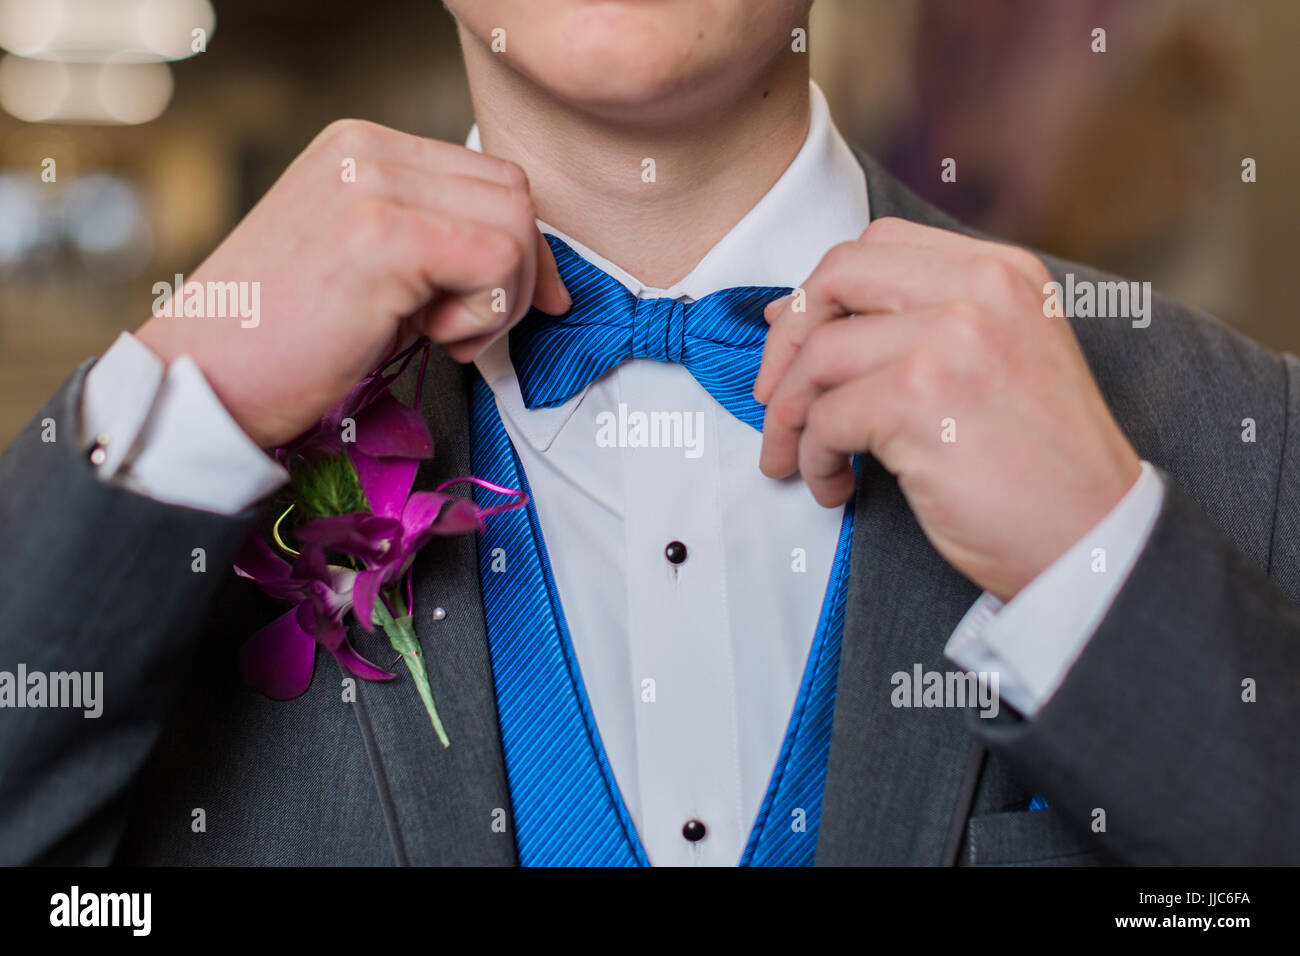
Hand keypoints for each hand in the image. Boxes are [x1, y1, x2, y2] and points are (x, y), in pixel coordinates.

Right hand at [135, 119, 568, 448]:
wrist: (203, 382)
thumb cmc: (284, 342)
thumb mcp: (365, 263)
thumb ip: (431, 238)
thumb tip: (527, 259)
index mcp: (362, 147)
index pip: (490, 176)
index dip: (518, 248)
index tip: (506, 305)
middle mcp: (367, 148)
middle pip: (513, 194)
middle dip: (517, 275)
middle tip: (464, 330)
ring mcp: (372, 184)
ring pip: (516, 224)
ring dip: (501, 297)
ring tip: (442, 334)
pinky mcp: (382, 234)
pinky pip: (497, 260)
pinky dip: (486, 312)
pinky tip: (434, 337)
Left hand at [754, 217, 1140, 599]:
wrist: (1095, 540)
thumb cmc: (1039, 467)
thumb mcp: (1002, 359)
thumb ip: (924, 322)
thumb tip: (801, 315)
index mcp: (1003, 272)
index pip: (877, 245)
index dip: (819, 293)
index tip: (791, 339)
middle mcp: (982, 290)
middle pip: (836, 277)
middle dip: (788, 341)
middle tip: (774, 401)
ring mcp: (952, 339)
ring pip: (820, 356)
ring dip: (791, 418)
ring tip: (802, 461)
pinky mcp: (921, 399)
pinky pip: (824, 417)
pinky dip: (814, 457)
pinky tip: (835, 486)